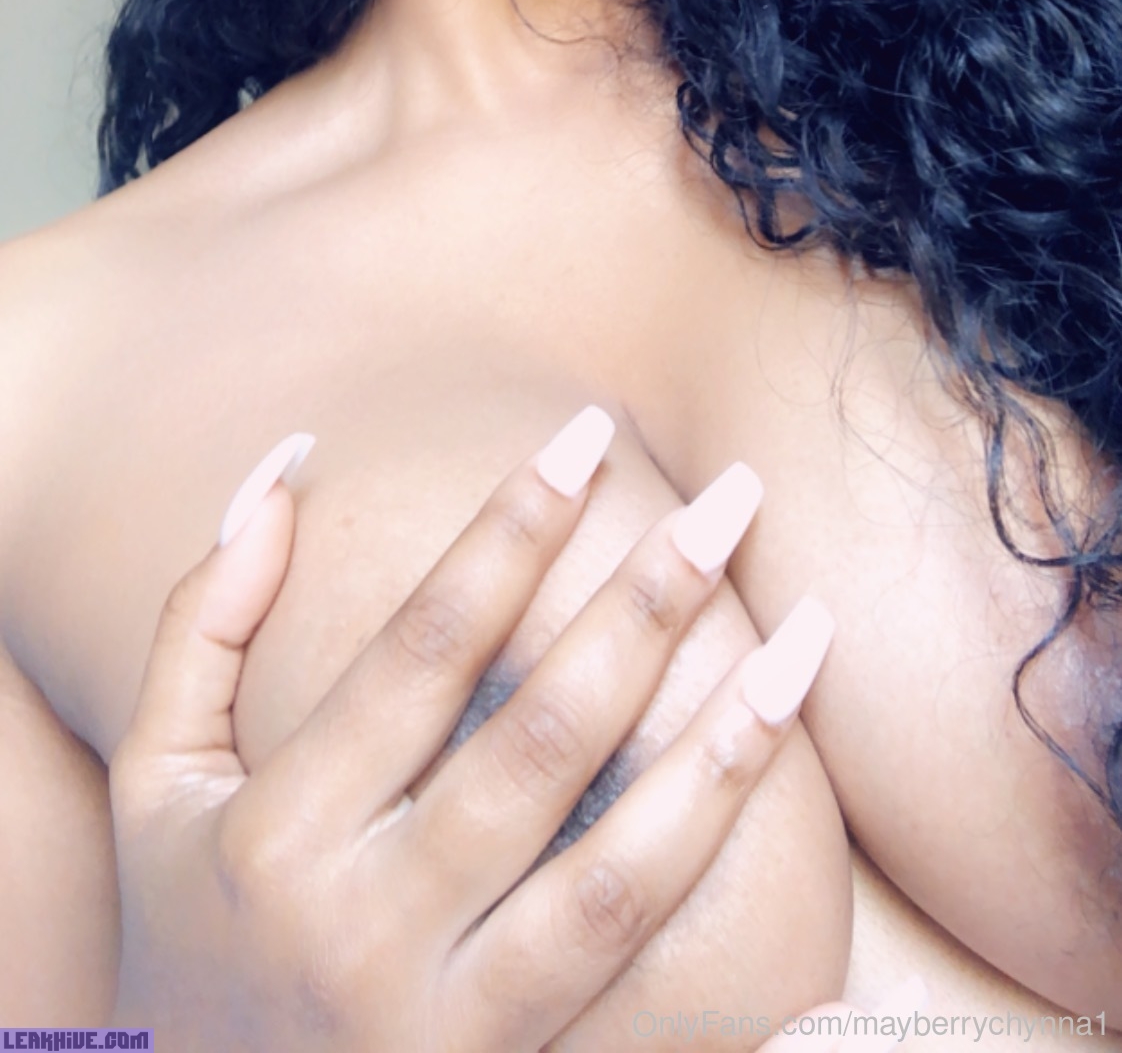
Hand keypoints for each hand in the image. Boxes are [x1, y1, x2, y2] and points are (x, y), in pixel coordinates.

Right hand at [110, 407, 832, 1051]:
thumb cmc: (191, 936)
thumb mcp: (157, 783)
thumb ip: (202, 626)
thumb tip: (280, 468)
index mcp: (280, 833)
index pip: (424, 646)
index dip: (510, 529)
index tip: (588, 431)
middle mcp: (366, 926)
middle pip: (536, 740)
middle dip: (643, 605)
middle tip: (731, 497)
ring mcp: (446, 1018)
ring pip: (613, 869)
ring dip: (719, 742)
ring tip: (803, 632)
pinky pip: (632, 961)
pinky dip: (711, 865)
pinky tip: (775, 776)